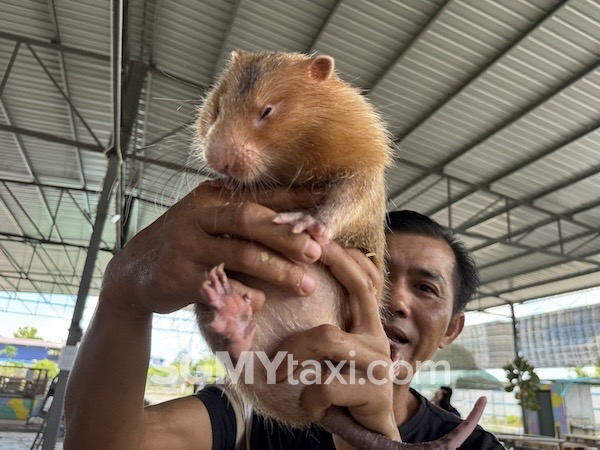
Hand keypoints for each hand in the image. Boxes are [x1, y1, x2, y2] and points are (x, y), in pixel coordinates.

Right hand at [101, 182, 323, 316]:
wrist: (133, 273)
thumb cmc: (186, 245)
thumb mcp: (210, 223)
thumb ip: (244, 219)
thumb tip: (298, 218)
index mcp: (211, 198)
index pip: (259, 196)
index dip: (293, 200)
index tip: (326, 202)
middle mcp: (198, 216)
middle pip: (250, 219)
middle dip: (288, 235)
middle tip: (319, 250)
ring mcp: (186, 246)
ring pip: (239, 254)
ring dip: (277, 269)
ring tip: (307, 284)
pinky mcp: (178, 277)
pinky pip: (220, 285)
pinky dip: (245, 293)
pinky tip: (263, 301)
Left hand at [275, 242, 399, 445]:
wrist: (364, 441)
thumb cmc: (337, 394)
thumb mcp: (325, 360)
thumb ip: (317, 333)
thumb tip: (274, 300)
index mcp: (367, 325)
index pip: (361, 280)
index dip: (343, 256)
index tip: (318, 236)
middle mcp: (378, 338)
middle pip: (352, 294)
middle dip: (320, 283)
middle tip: (286, 318)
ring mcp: (379, 364)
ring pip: (327, 338)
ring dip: (294, 358)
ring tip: (284, 376)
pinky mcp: (375, 392)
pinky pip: (323, 384)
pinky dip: (307, 399)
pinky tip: (314, 409)